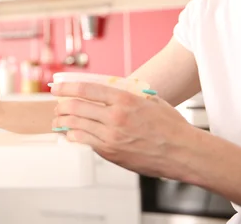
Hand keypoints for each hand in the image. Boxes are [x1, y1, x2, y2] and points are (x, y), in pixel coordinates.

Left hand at [51, 81, 195, 178]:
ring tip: (58, 120)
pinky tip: (70, 134)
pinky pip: (84, 142)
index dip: (66, 87)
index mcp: (124, 99)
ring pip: (76, 126)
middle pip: (75, 107)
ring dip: (62, 121)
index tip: (56, 87)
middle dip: (61, 105)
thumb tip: (109, 89)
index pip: (86, 89)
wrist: (184, 152)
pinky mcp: (111, 153)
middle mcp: (115, 117)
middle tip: (56, 105)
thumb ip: (128, 93)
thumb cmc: (170, 126)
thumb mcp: (150, 100)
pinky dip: (73, 136)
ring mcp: (111, 137)